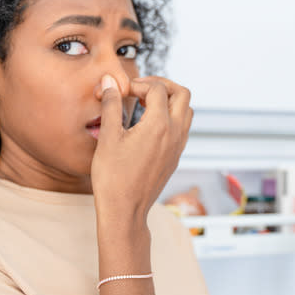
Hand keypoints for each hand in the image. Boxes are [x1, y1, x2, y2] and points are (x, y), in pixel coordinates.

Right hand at [90, 75, 192, 226]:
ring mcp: (178, 146)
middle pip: (182, 94)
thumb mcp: (108, 137)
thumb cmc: (113, 178)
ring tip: (146, 103)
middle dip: (163, 85)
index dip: (139, 84)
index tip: (123, 90)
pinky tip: (150, 124)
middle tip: (142, 88)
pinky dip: (171, 117)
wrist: (125, 211)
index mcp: (159, 125)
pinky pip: (183, 128)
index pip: (158, 89)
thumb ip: (111, 105)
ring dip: (170, 100)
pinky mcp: (176, 157)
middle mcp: (175, 133)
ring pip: (186, 111)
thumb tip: (109, 82)